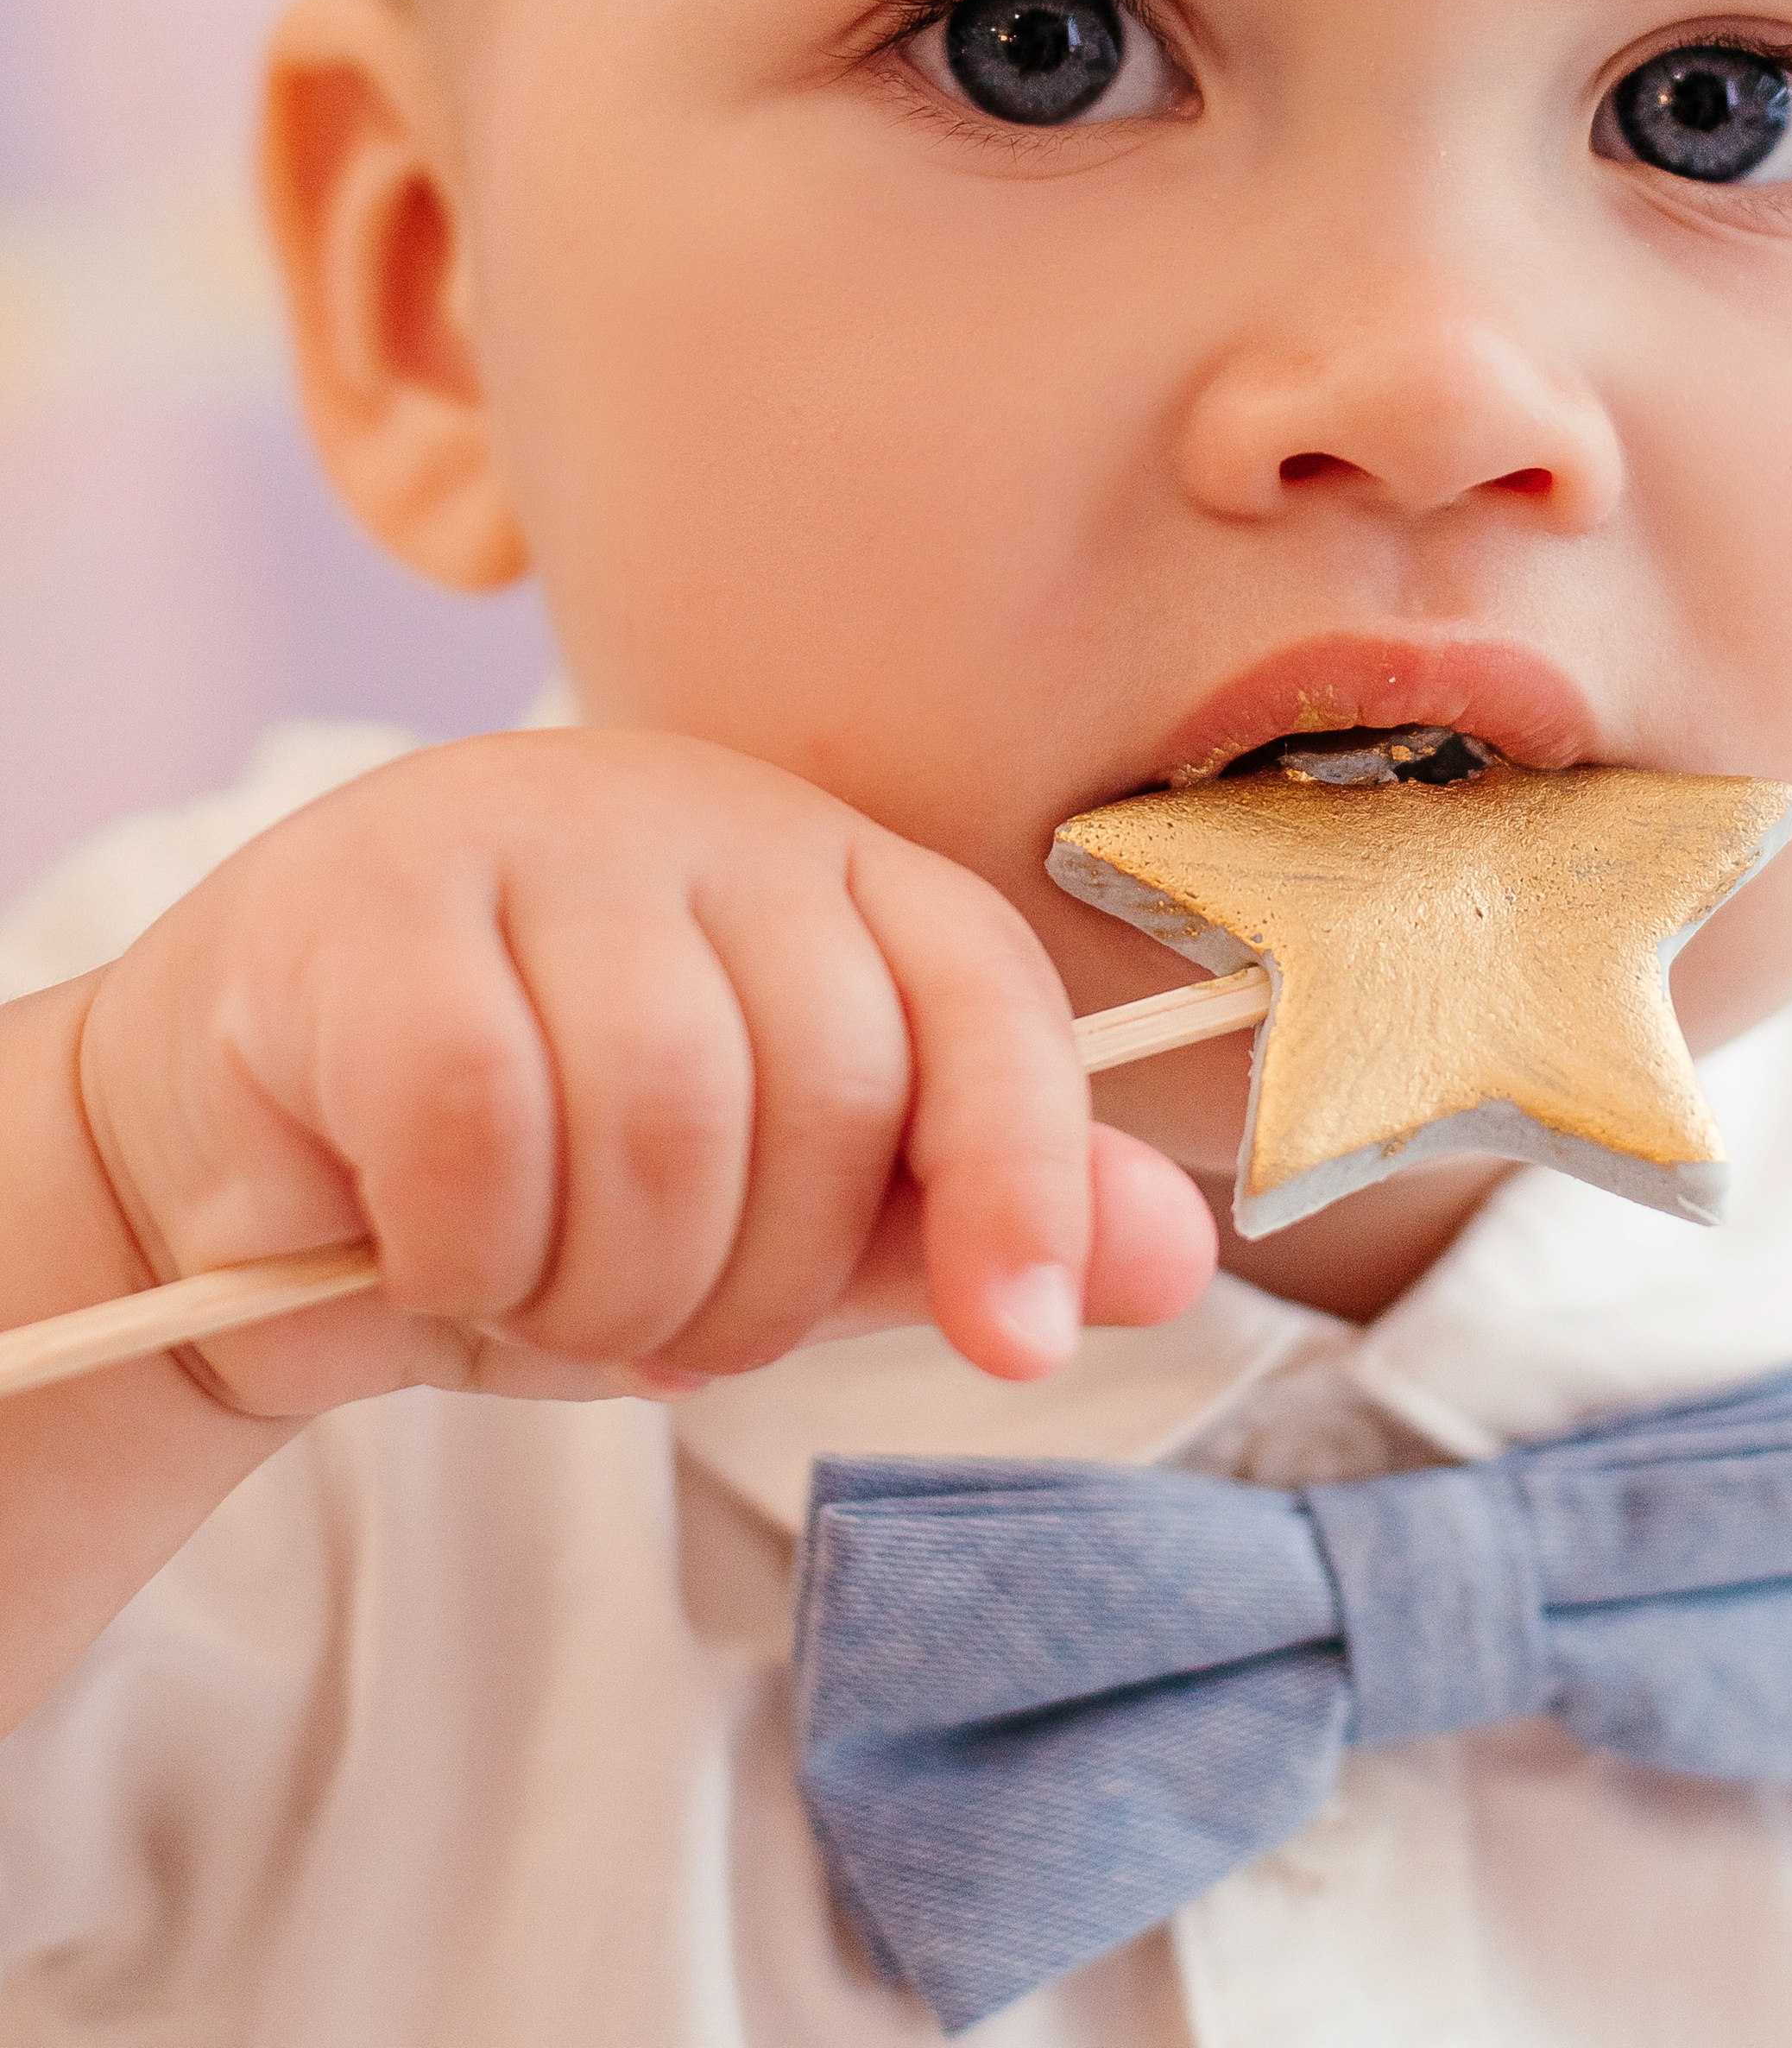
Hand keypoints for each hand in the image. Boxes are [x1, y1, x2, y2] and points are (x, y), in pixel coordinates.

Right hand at [75, 731, 1217, 1418]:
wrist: (249, 1150)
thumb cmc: (544, 1181)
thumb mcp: (777, 1219)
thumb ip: (962, 1218)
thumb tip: (1176, 1250)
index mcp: (831, 872)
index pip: (983, 994)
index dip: (1027, 1172)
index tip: (1020, 1342)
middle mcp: (702, 815)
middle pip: (825, 1082)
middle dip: (753, 1286)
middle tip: (657, 1323)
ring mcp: (529, 828)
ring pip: (660, 1106)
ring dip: (604, 1286)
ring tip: (541, 1292)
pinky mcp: (366, 894)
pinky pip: (475, 1117)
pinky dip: (463, 1250)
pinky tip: (426, 1248)